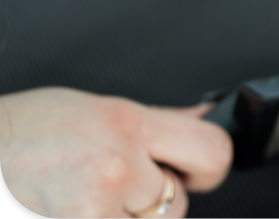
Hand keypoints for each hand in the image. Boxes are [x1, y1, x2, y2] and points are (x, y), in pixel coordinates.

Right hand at [0, 88, 231, 217]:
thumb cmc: (26, 130)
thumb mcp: (97, 110)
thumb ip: (158, 121)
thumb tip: (204, 118)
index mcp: (128, 125)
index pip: (211, 151)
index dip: (209, 167)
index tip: (198, 171)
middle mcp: (116, 166)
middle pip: (176, 203)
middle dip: (153, 199)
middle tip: (116, 185)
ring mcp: (93, 209)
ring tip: (85, 197)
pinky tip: (73, 210)